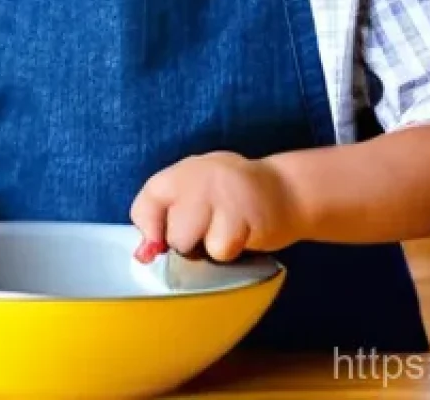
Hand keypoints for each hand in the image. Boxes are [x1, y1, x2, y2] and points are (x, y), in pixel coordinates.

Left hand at [130, 152, 304, 262]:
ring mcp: (217, 193)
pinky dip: (232, 251)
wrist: (286, 189)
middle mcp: (193, 177)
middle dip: (188, 243)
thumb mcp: (196, 196)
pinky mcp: (241, 213)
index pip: (143, 208)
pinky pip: (221, 249)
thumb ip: (168, 218)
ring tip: (228, 229)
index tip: (164, 241)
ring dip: (210, 248)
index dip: (151, 232)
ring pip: (192, 244)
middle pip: (170, 234)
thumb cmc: (233, 199)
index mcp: (177, 174)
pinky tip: (244, 233)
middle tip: (210, 228)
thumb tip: (144, 256)